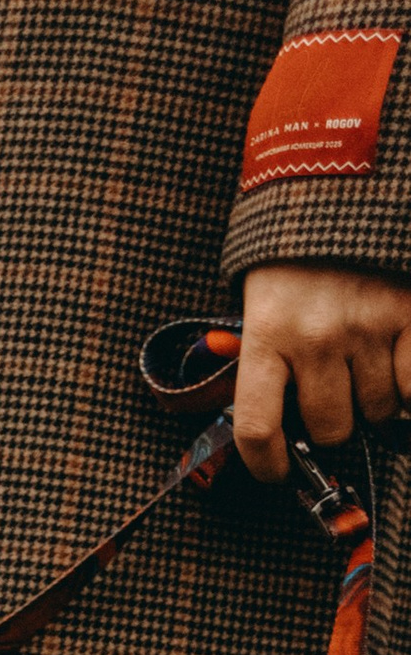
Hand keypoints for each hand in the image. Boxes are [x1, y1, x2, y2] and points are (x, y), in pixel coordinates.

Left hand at [235, 264, 410, 479]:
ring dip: (375, 400)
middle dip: (334, 424)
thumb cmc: (298, 256)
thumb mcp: (264, 304)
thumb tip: (285, 431)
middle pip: (330, 427)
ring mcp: (368, 325)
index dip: (267, 464)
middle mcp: (316, 336)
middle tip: (336, 399)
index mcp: (266, 334)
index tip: (278, 472)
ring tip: (367, 366)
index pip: (258, 427)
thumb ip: (270, 362)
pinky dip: (408, 387)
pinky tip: (398, 366)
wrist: (344, 183)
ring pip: (378, 409)